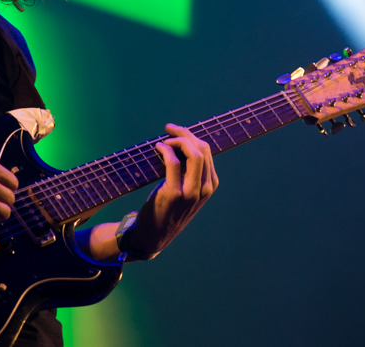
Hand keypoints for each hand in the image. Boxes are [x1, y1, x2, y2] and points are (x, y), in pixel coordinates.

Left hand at [126, 124, 218, 257]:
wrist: (154, 235)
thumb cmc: (167, 208)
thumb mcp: (186, 190)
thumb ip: (189, 171)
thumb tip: (180, 141)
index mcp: (210, 185)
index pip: (206, 151)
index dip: (191, 136)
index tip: (176, 130)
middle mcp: (205, 188)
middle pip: (202, 149)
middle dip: (185, 133)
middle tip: (169, 129)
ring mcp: (191, 192)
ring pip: (193, 154)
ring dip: (177, 140)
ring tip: (164, 139)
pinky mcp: (174, 194)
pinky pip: (174, 163)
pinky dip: (166, 150)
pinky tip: (158, 148)